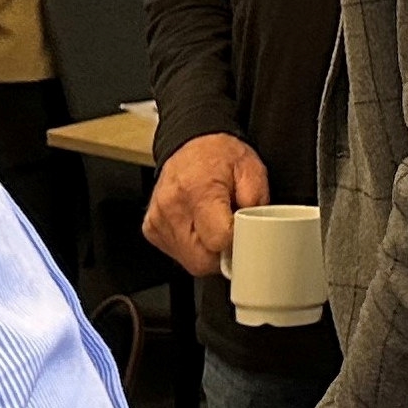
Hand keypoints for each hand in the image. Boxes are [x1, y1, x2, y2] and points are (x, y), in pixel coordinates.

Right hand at [145, 132, 265, 276]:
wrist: (192, 145)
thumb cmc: (221, 156)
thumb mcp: (252, 170)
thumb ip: (257, 204)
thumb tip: (255, 234)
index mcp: (198, 191)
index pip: (219, 240)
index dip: (236, 243)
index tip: (242, 234)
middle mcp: (172, 207)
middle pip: (203, 260)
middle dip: (222, 254)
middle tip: (231, 232)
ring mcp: (158, 220)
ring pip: (191, 262)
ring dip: (207, 252)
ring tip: (214, 225)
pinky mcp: (151, 228)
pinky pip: (177, 254)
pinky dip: (192, 248)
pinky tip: (199, 227)